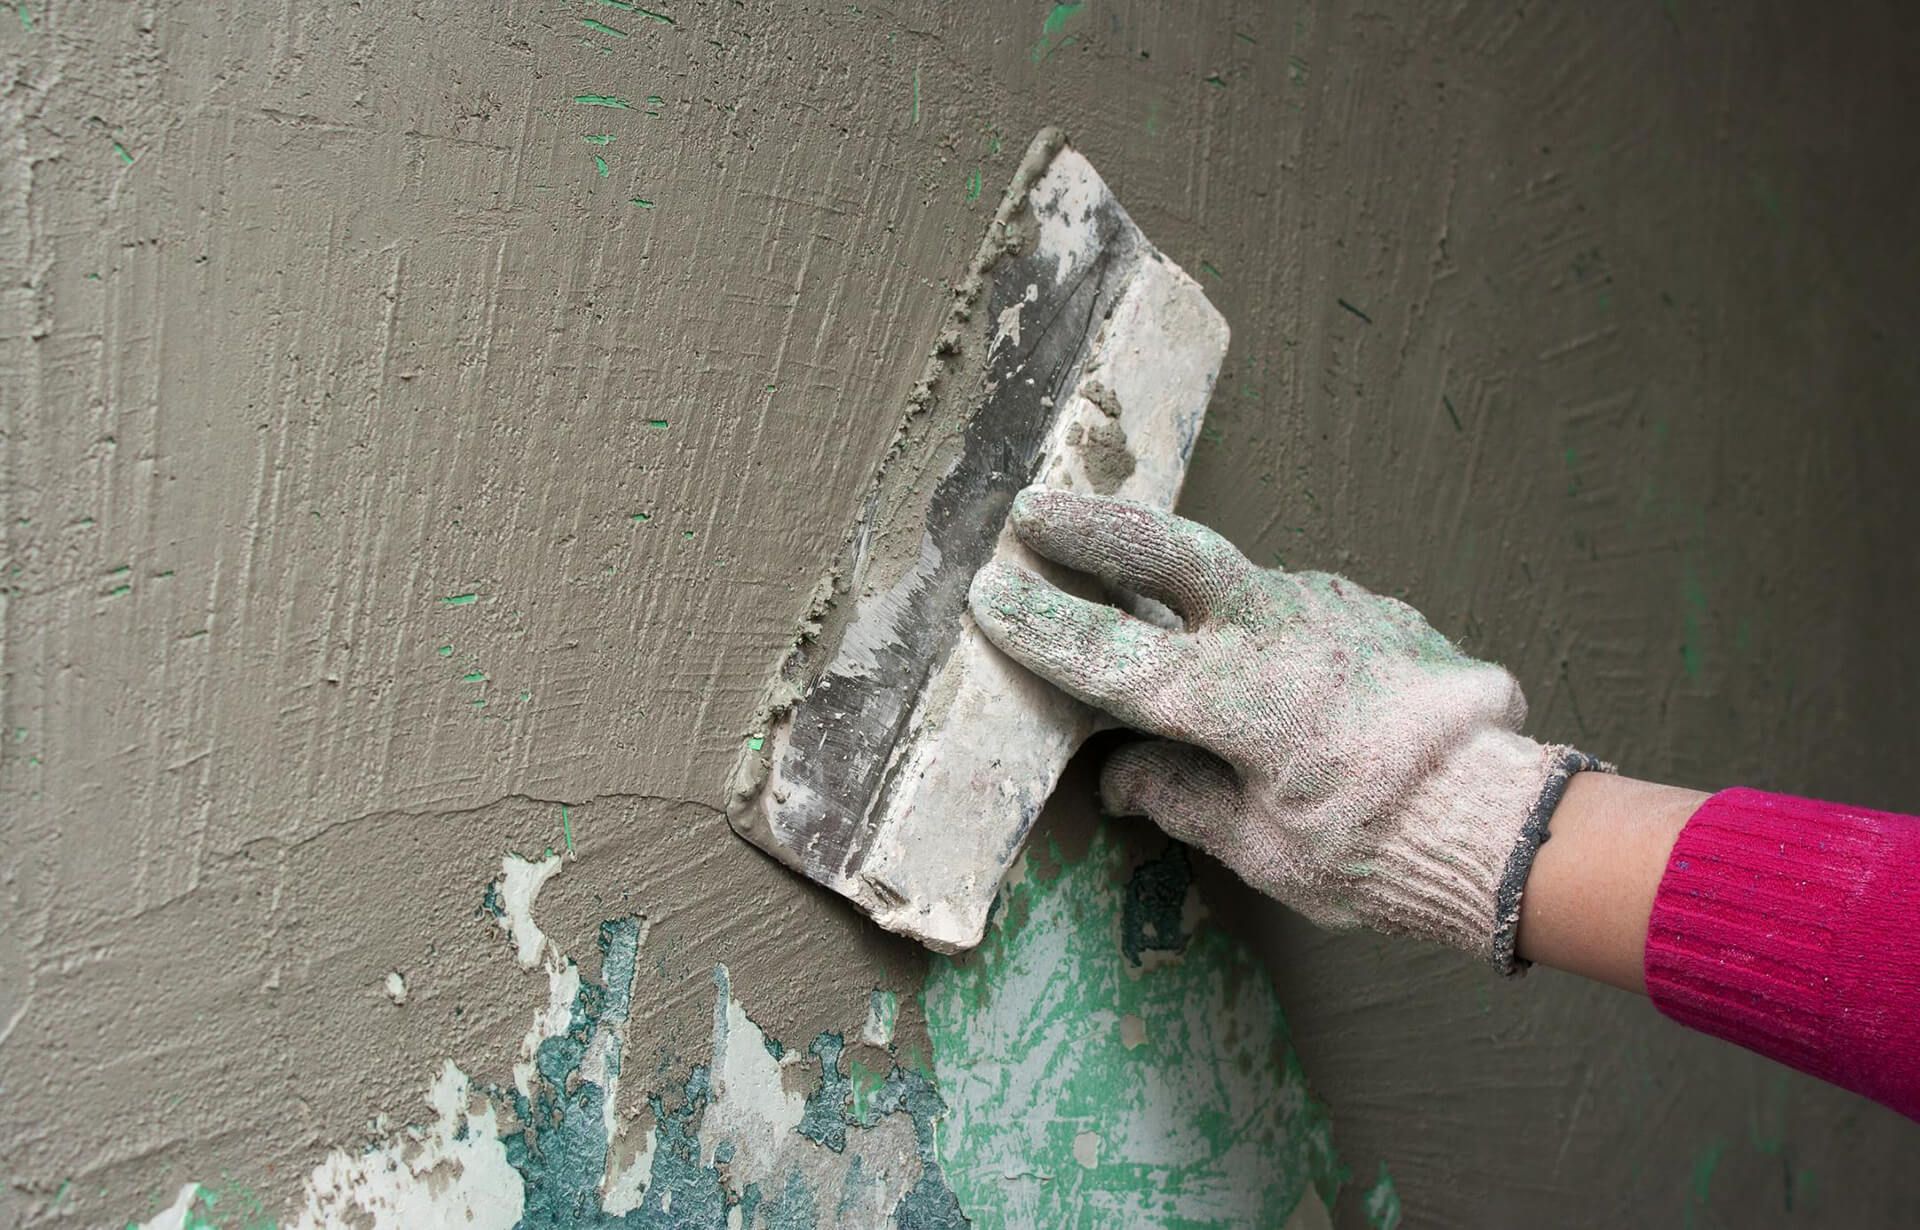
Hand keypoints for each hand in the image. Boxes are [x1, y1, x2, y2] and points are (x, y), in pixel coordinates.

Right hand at [967, 488, 1602, 969]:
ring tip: (1136, 580)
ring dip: (1182, 574)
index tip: (989, 595)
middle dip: (1096, 530)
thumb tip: (1119, 775)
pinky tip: (1259, 648)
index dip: (1044, 628)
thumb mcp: (1264, 849)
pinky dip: (1260, 617)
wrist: (1506, 824)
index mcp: (1237, 699)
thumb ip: (1183, 799)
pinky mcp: (1375, 611)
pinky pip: (1296, 604)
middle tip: (1035, 509)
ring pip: (1238, 575)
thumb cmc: (1377, 852)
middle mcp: (1280, 633)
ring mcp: (1333, 609)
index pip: (1113, 655)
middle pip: (1172, 555)